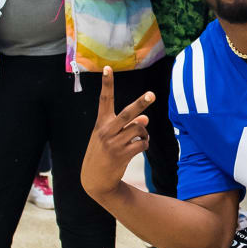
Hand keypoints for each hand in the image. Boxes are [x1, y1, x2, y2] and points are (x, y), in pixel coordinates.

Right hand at [82, 67, 154, 198]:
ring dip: (145, 132)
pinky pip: (142, 143)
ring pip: (139, 128)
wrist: (95, 179)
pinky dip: (144, 144)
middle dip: (141, 103)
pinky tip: (139, 146)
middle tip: (152, 94)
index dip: (107, 83)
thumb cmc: (103, 153)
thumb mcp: (109, 137)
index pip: (104, 99)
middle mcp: (107, 130)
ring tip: (141, 138)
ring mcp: (114, 143)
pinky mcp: (122, 154)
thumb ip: (126, 125)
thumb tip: (145, 118)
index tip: (108, 68)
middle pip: (128, 113)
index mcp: (101, 123)